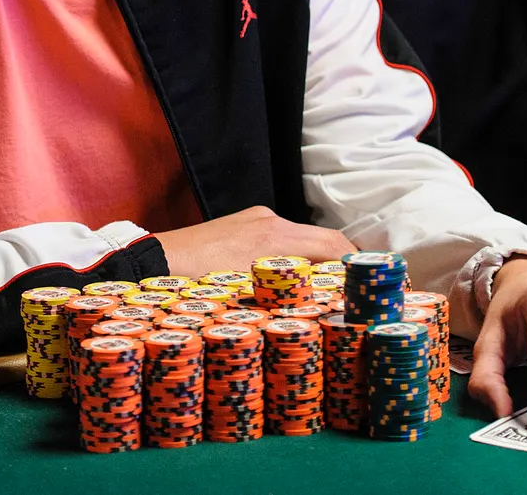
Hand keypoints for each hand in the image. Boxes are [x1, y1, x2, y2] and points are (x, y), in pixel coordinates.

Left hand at [154, 206, 354, 278]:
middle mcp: (270, 221)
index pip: (335, 246)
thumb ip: (290, 296)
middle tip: (362, 288)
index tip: (374, 285)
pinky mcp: (243, 222)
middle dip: (346, 263)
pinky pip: (281, 237)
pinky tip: (293, 278)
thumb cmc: (195, 286)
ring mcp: (255, 219)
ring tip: (331, 288)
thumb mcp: (248, 298)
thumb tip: (325, 308)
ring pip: (303, 238)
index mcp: (275, 238)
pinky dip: (296, 255)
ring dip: (320, 259)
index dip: (359, 267)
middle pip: (325, 238)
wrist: (153, 263)